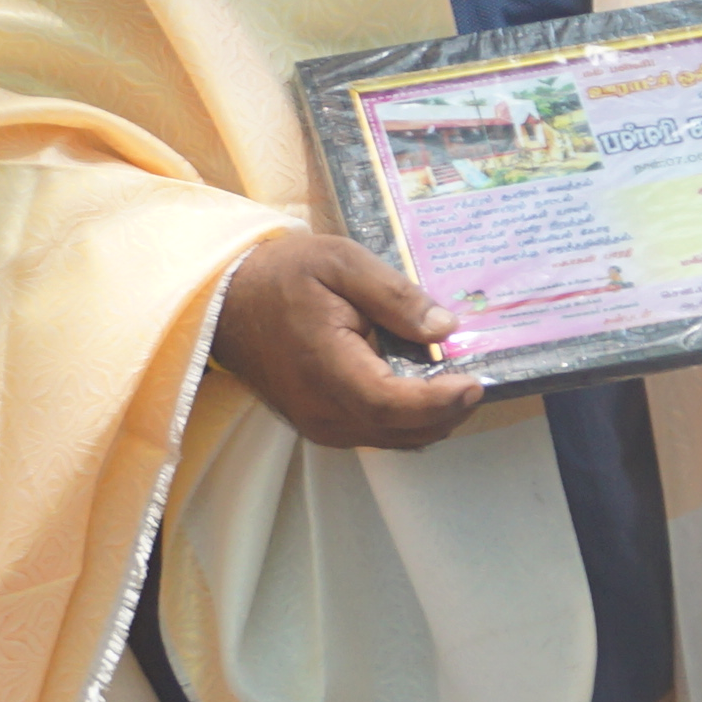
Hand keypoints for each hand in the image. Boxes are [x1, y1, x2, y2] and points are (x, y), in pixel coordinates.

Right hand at [212, 232, 484, 451]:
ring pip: (391, 439)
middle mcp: (322, 410)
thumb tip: (444, 328)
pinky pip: (374, 435)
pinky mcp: (319, 426)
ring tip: (453, 385)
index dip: (439, 401)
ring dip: (429, 420)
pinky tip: (421, 393)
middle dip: (446, 412)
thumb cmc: (282, 274)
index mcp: (326, 367)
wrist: (226, 300)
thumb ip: (394, 295)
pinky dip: (406, 422)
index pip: (392, 404)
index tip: (474, 382)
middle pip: (400, 430)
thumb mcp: (340, 261)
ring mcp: (319, 424)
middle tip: (474, 381)